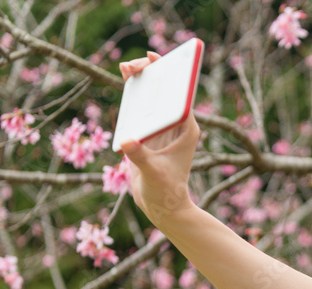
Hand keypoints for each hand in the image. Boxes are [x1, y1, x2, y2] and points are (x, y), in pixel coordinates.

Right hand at [118, 52, 200, 224]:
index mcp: (186, 129)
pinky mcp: (149, 131)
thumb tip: (126, 141)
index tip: (160, 61)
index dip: (173, 74)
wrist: (160, 205)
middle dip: (153, 74)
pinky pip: (142, 106)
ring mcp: (162, 127)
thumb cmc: (164, 191)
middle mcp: (176, 125)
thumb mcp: (153, 173)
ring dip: (142, 81)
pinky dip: (133, 93)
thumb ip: (140, 156)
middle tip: (136, 65)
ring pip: (153, 96)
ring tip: (126, 67)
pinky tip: (125, 79)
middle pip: (167, 91)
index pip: (181, 95)